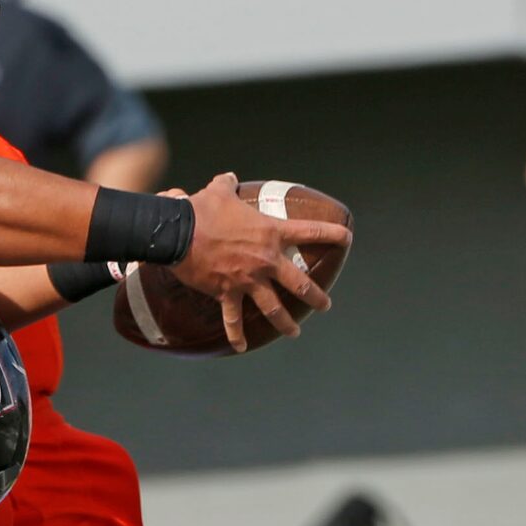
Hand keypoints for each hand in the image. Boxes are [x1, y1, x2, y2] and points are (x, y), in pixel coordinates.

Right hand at [175, 174, 339, 351]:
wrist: (179, 233)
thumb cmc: (202, 210)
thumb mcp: (219, 192)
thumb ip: (228, 184)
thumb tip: (228, 177)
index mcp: (271, 233)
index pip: (311, 233)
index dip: (332, 235)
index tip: (347, 239)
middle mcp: (265, 260)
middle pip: (299, 283)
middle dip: (316, 297)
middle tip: (325, 305)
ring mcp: (247, 280)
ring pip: (273, 308)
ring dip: (286, 323)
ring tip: (295, 333)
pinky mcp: (226, 293)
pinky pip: (233, 319)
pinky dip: (237, 335)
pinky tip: (242, 347)